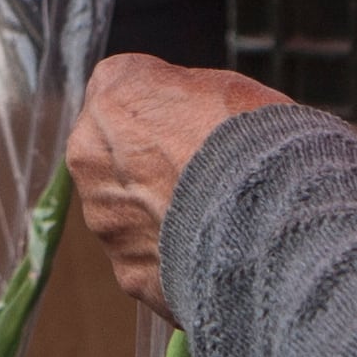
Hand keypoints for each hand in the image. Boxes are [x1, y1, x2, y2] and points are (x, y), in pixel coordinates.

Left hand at [70, 53, 295, 306]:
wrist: (266, 218)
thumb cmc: (251, 142)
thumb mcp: (222, 86)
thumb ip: (181, 95)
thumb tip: (183, 110)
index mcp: (112, 99)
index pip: (120, 90)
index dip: (160, 107)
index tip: (189, 121)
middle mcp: (90, 156)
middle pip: (114, 155)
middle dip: (146, 163)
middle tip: (201, 172)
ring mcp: (105, 220)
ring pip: (127, 212)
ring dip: (158, 212)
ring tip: (214, 217)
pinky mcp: (128, 270)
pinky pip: (149, 260)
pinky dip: (174, 257)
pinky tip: (211, 252)